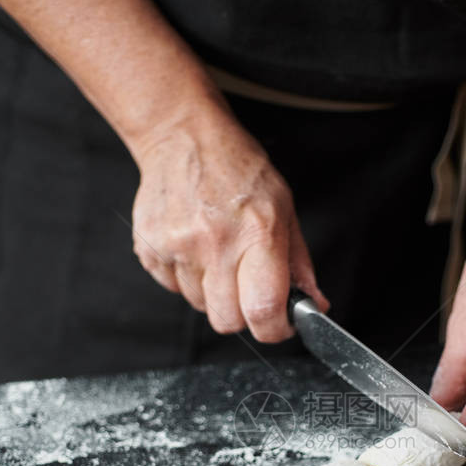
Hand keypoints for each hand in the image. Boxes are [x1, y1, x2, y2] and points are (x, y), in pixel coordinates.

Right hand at [131, 101, 327, 341]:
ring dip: (213, 292)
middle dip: (242, 314)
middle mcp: (215, 243)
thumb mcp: (283, 209)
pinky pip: (172, 289)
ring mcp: (178, 247)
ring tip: (217, 253)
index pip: (263, 310)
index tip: (278, 324)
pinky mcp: (150, 248)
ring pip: (200, 306)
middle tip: (247, 287)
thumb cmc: (238, 170)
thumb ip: (299, 263)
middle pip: (227, 321)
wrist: (183, 136)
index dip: (274, 328)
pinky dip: (186, 278)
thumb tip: (315, 305)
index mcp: (257, 234)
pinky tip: (194, 247)